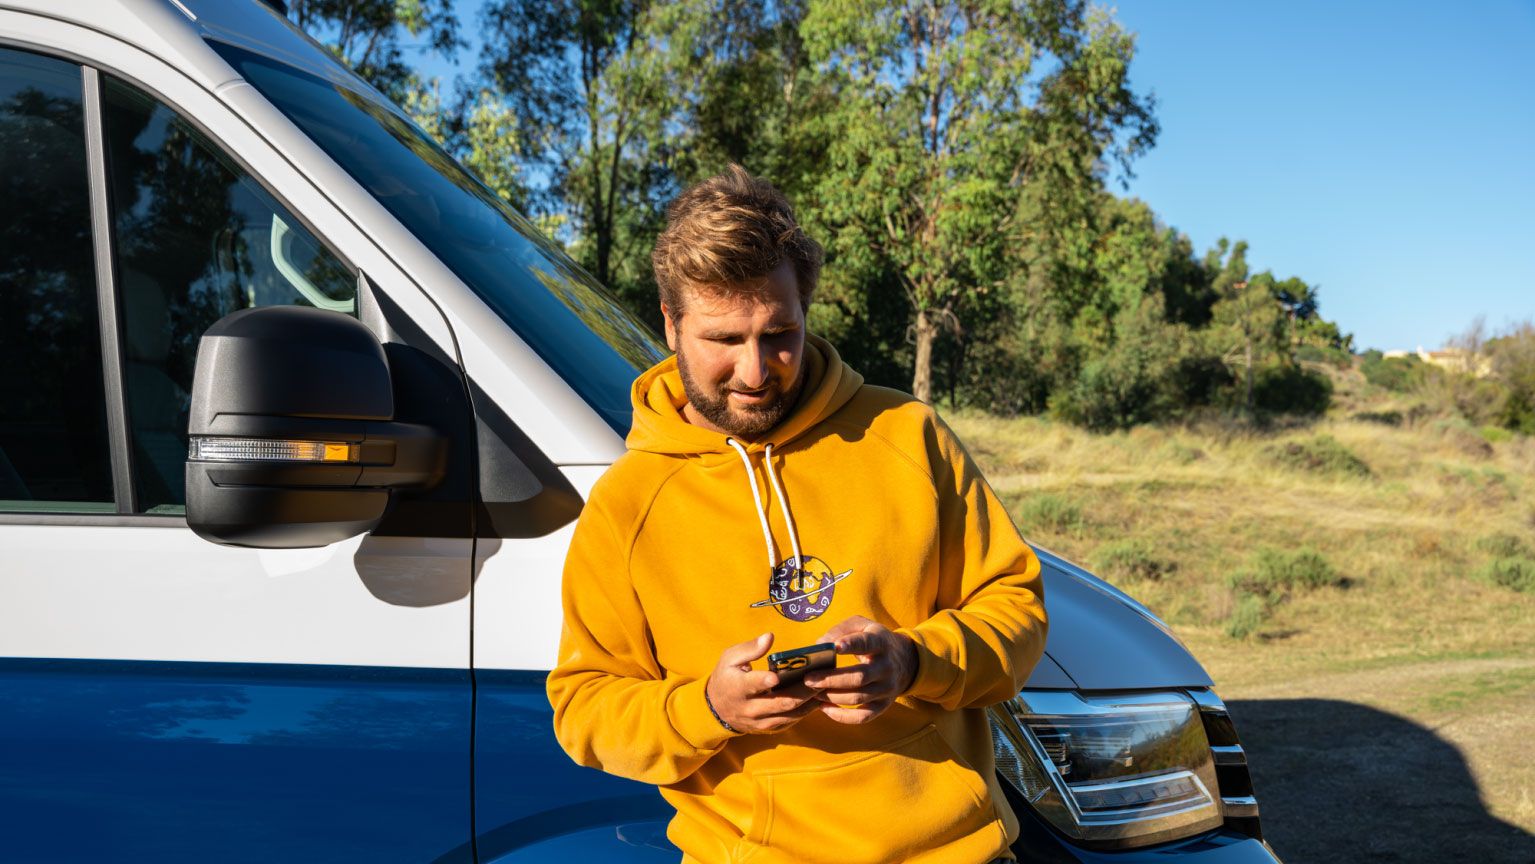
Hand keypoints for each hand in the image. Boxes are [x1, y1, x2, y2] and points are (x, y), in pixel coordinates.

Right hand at [704, 633, 820, 733]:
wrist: (718, 710)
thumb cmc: (726, 677)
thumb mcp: (730, 658)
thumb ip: (750, 648)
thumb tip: (769, 637)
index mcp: (737, 688)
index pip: (751, 685)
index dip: (763, 681)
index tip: (776, 676)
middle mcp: (750, 708)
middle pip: (780, 702)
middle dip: (802, 691)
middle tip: (820, 679)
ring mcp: (761, 721)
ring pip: (790, 714)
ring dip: (809, 702)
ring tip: (825, 687)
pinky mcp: (770, 728)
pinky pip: (792, 720)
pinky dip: (807, 710)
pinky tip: (819, 699)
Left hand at [803, 615, 917, 724]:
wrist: (905, 660)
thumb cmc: (873, 639)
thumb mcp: (862, 625)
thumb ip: (841, 629)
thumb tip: (820, 644)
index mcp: (881, 642)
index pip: (867, 643)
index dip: (851, 645)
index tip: (834, 647)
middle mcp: (886, 667)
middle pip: (859, 677)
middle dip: (831, 680)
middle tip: (808, 679)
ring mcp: (887, 688)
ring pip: (858, 697)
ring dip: (832, 697)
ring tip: (813, 692)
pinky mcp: (884, 704)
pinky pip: (863, 716)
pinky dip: (842, 716)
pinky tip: (824, 707)